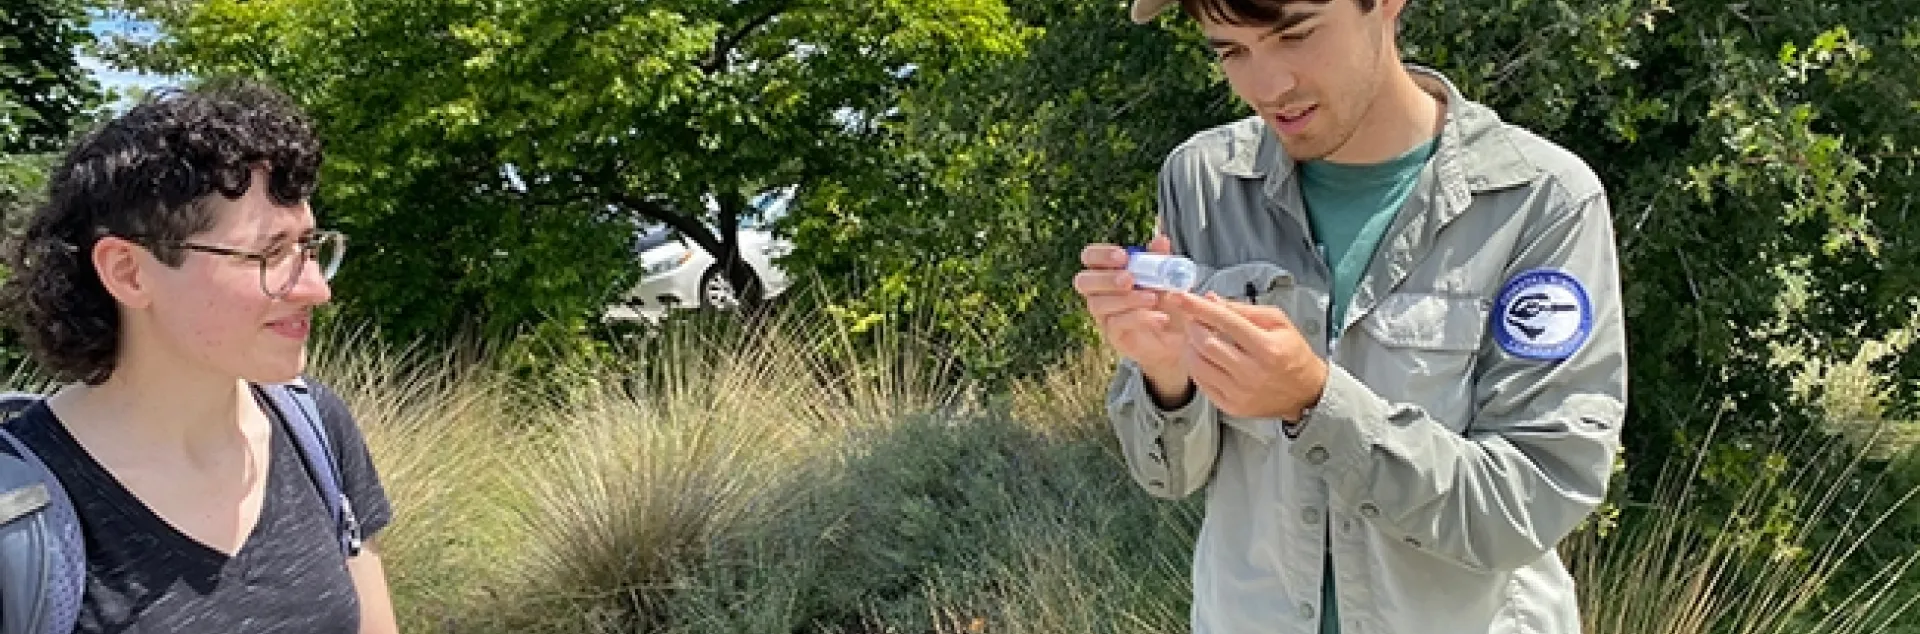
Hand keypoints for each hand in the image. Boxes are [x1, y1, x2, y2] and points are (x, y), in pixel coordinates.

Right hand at [1074, 235, 1189, 401]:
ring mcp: (1104, 315)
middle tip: (1129, 279)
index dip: (1100, 255)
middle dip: (1105, 279)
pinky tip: (1160, 317)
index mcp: (1109, 271)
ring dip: (1126, 299)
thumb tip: (1160, 239)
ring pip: (1099, 304)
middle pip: (1083, 281)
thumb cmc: (1167, 301)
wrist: (1180, 336)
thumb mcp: (1167, 277)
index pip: (1090, 257)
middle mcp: (1100, 292)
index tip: (1122, 256)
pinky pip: (1117, 324)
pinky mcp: (1114, 335)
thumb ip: (1160, 259)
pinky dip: (1139, 318)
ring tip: (1153, 298)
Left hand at [1163, 291, 1327, 419]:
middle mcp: (1252, 373)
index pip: (1226, 322)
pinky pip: (1201, 383)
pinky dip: (1195, 366)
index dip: (1200, 308)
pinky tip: (1201, 356)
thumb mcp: (1278, 323)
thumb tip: (1212, 300)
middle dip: (1192, 325)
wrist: (1306, 393)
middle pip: (1206, 344)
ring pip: (1198, 365)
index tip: (1183, 297)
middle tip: (1192, 317)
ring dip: (1190, 346)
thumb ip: (1244, 310)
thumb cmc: (1292, 354)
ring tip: (1196, 336)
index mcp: (1267, 348)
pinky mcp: (1231, 406)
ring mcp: (1240, 393)